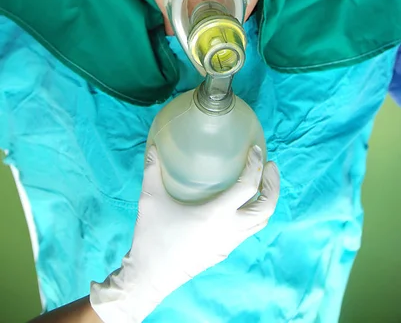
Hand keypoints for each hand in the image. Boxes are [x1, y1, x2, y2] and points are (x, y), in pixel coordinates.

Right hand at [90, 145, 279, 322]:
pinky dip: (254, 213)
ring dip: (267, 200)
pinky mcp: (224, 251)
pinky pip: (249, 230)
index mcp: (216, 214)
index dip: (255, 165)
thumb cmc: (152, 237)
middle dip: (273, 185)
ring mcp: (229, 243)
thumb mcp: (150, 199)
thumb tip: (152, 147)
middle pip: (266, 208)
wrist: (150, 278)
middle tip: (270, 165)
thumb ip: (152, 170)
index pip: (248, 187)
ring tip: (261, 181)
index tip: (255, 150)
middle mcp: (229, 230)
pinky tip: (240, 203)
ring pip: (261, 222)